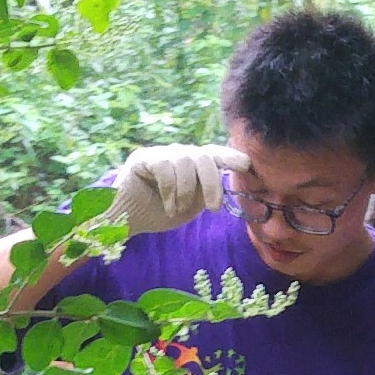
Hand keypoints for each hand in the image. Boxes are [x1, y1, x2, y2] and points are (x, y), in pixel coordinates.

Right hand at [108, 143, 235, 236]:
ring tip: (176, 209)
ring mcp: (160, 153)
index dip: (230, 156)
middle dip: (212, 184)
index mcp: (192, 164)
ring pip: (185, 162)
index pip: (213, 154)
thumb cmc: (159, 213)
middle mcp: (178, 154)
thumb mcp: (191, 205)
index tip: (246, 164)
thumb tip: (226, 182)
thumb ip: (206, 191)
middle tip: (213, 208)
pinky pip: (165, 167)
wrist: (127, 221)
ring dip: (185, 192)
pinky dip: (169, 191)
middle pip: (203, 157)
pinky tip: (166, 205)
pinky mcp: (143, 158)